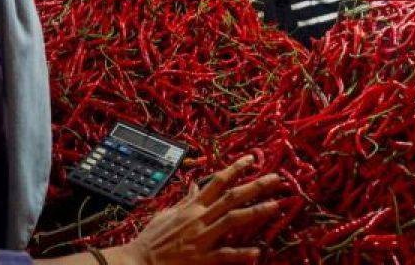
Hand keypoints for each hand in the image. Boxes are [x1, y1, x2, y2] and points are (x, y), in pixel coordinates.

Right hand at [110, 155, 281, 264]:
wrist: (137, 262)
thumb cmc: (151, 240)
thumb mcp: (166, 214)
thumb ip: (184, 201)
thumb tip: (194, 187)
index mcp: (191, 207)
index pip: (218, 181)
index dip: (236, 169)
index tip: (253, 159)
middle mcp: (199, 218)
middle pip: (232, 196)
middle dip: (256, 186)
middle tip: (277, 178)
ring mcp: (201, 238)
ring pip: (233, 220)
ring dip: (255, 212)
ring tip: (275, 205)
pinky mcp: (201, 258)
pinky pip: (224, 255)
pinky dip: (241, 254)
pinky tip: (257, 252)